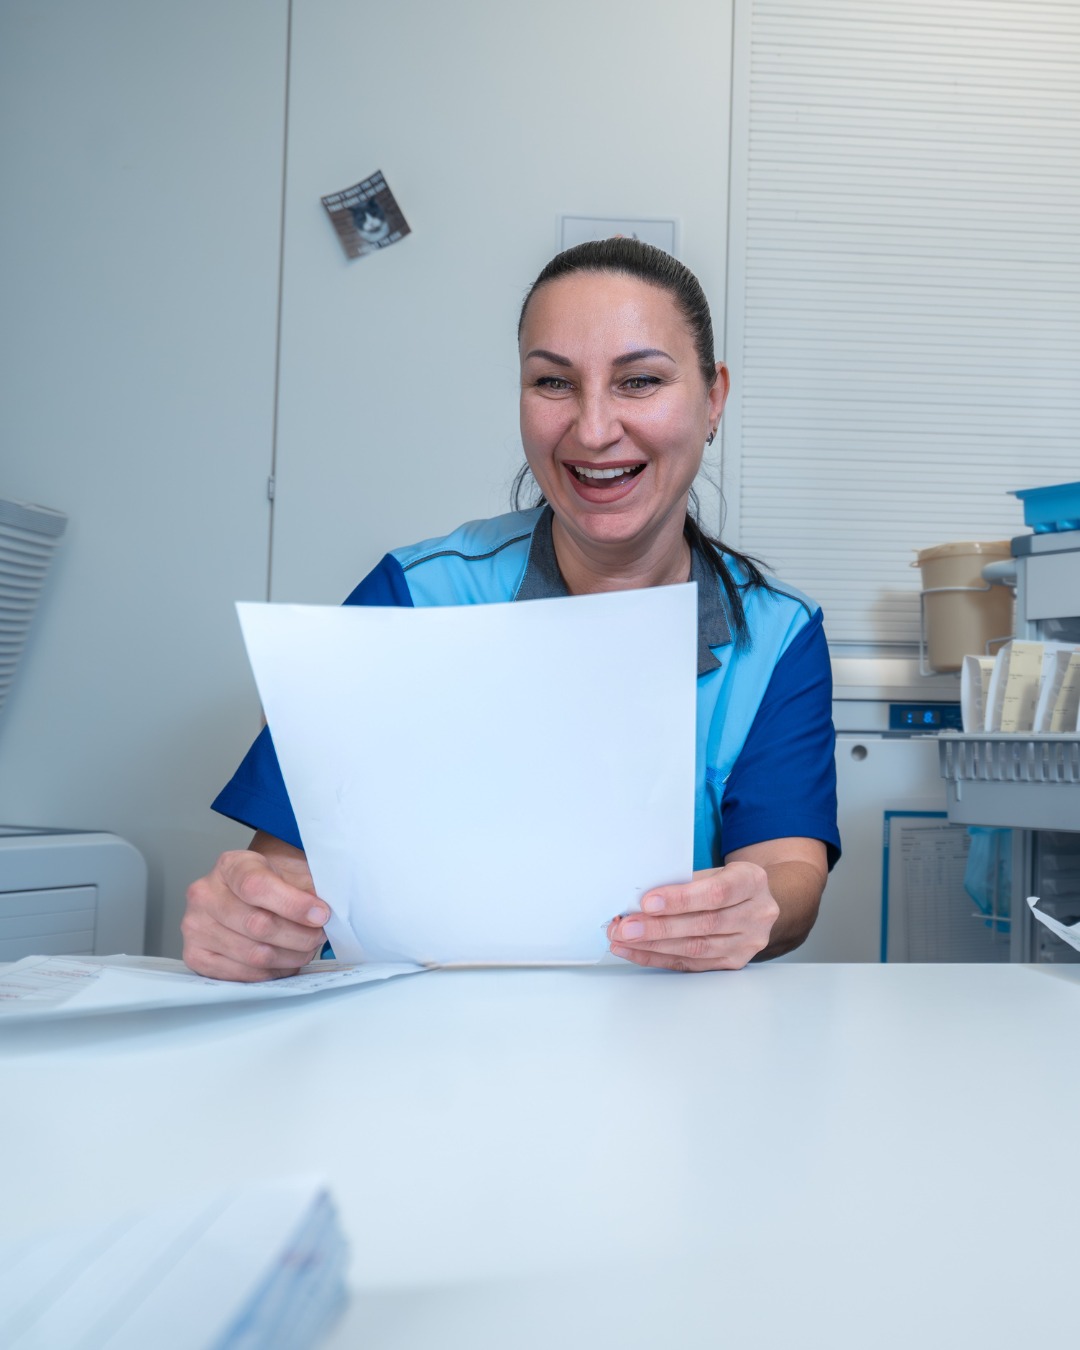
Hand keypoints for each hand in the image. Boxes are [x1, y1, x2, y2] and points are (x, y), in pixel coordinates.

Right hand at [182, 836, 329, 981]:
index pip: (257, 887)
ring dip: (290, 956)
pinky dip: (271, 972)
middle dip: (299, 935)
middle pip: (258, 925)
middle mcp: (205, 894)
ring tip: (305, 949)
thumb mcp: (290, 873)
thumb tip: (324, 914)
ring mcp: (196, 927)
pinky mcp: (196, 955)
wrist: (247, 895)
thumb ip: (308, 889)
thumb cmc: (272, 884)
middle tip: (318, 935)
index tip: (321, 914)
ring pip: (254, 954)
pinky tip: (284, 961)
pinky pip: (242, 974)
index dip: (294, 904)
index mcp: (230, 866)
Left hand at [606, 862, 779, 971]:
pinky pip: (692, 964)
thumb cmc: (725, 882)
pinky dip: (660, 958)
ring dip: (654, 946)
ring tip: (625, 940)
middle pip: (704, 924)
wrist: (751, 901)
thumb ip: (684, 882)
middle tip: (626, 927)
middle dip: (659, 927)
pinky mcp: (734, 962)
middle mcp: (756, 914)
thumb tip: (639, 899)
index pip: (716, 892)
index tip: (648, 902)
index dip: (680, 899)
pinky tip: (638, 952)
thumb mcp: (714, 870)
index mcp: (752, 882)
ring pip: (696, 948)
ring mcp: (748, 942)